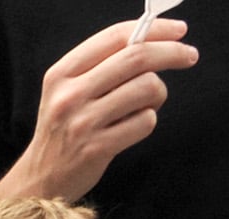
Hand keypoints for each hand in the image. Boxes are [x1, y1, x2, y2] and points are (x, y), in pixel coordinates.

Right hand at [4, 17, 197, 202]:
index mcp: (61, 73)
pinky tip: (131, 129)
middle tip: (189, 55)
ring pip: (147, 88)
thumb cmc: (63, 130)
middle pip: (137, 57)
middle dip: (172, 52)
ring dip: (158, 95)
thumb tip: (152, 39)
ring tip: (145, 105)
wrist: (39, 179)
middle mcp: (69, 95)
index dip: (153, 29)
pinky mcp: (96, 148)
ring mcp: (82, 122)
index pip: (115, 37)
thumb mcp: (68, 90)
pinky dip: (147, 122)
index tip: (178, 30)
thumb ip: (102, 65)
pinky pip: (144, 122)